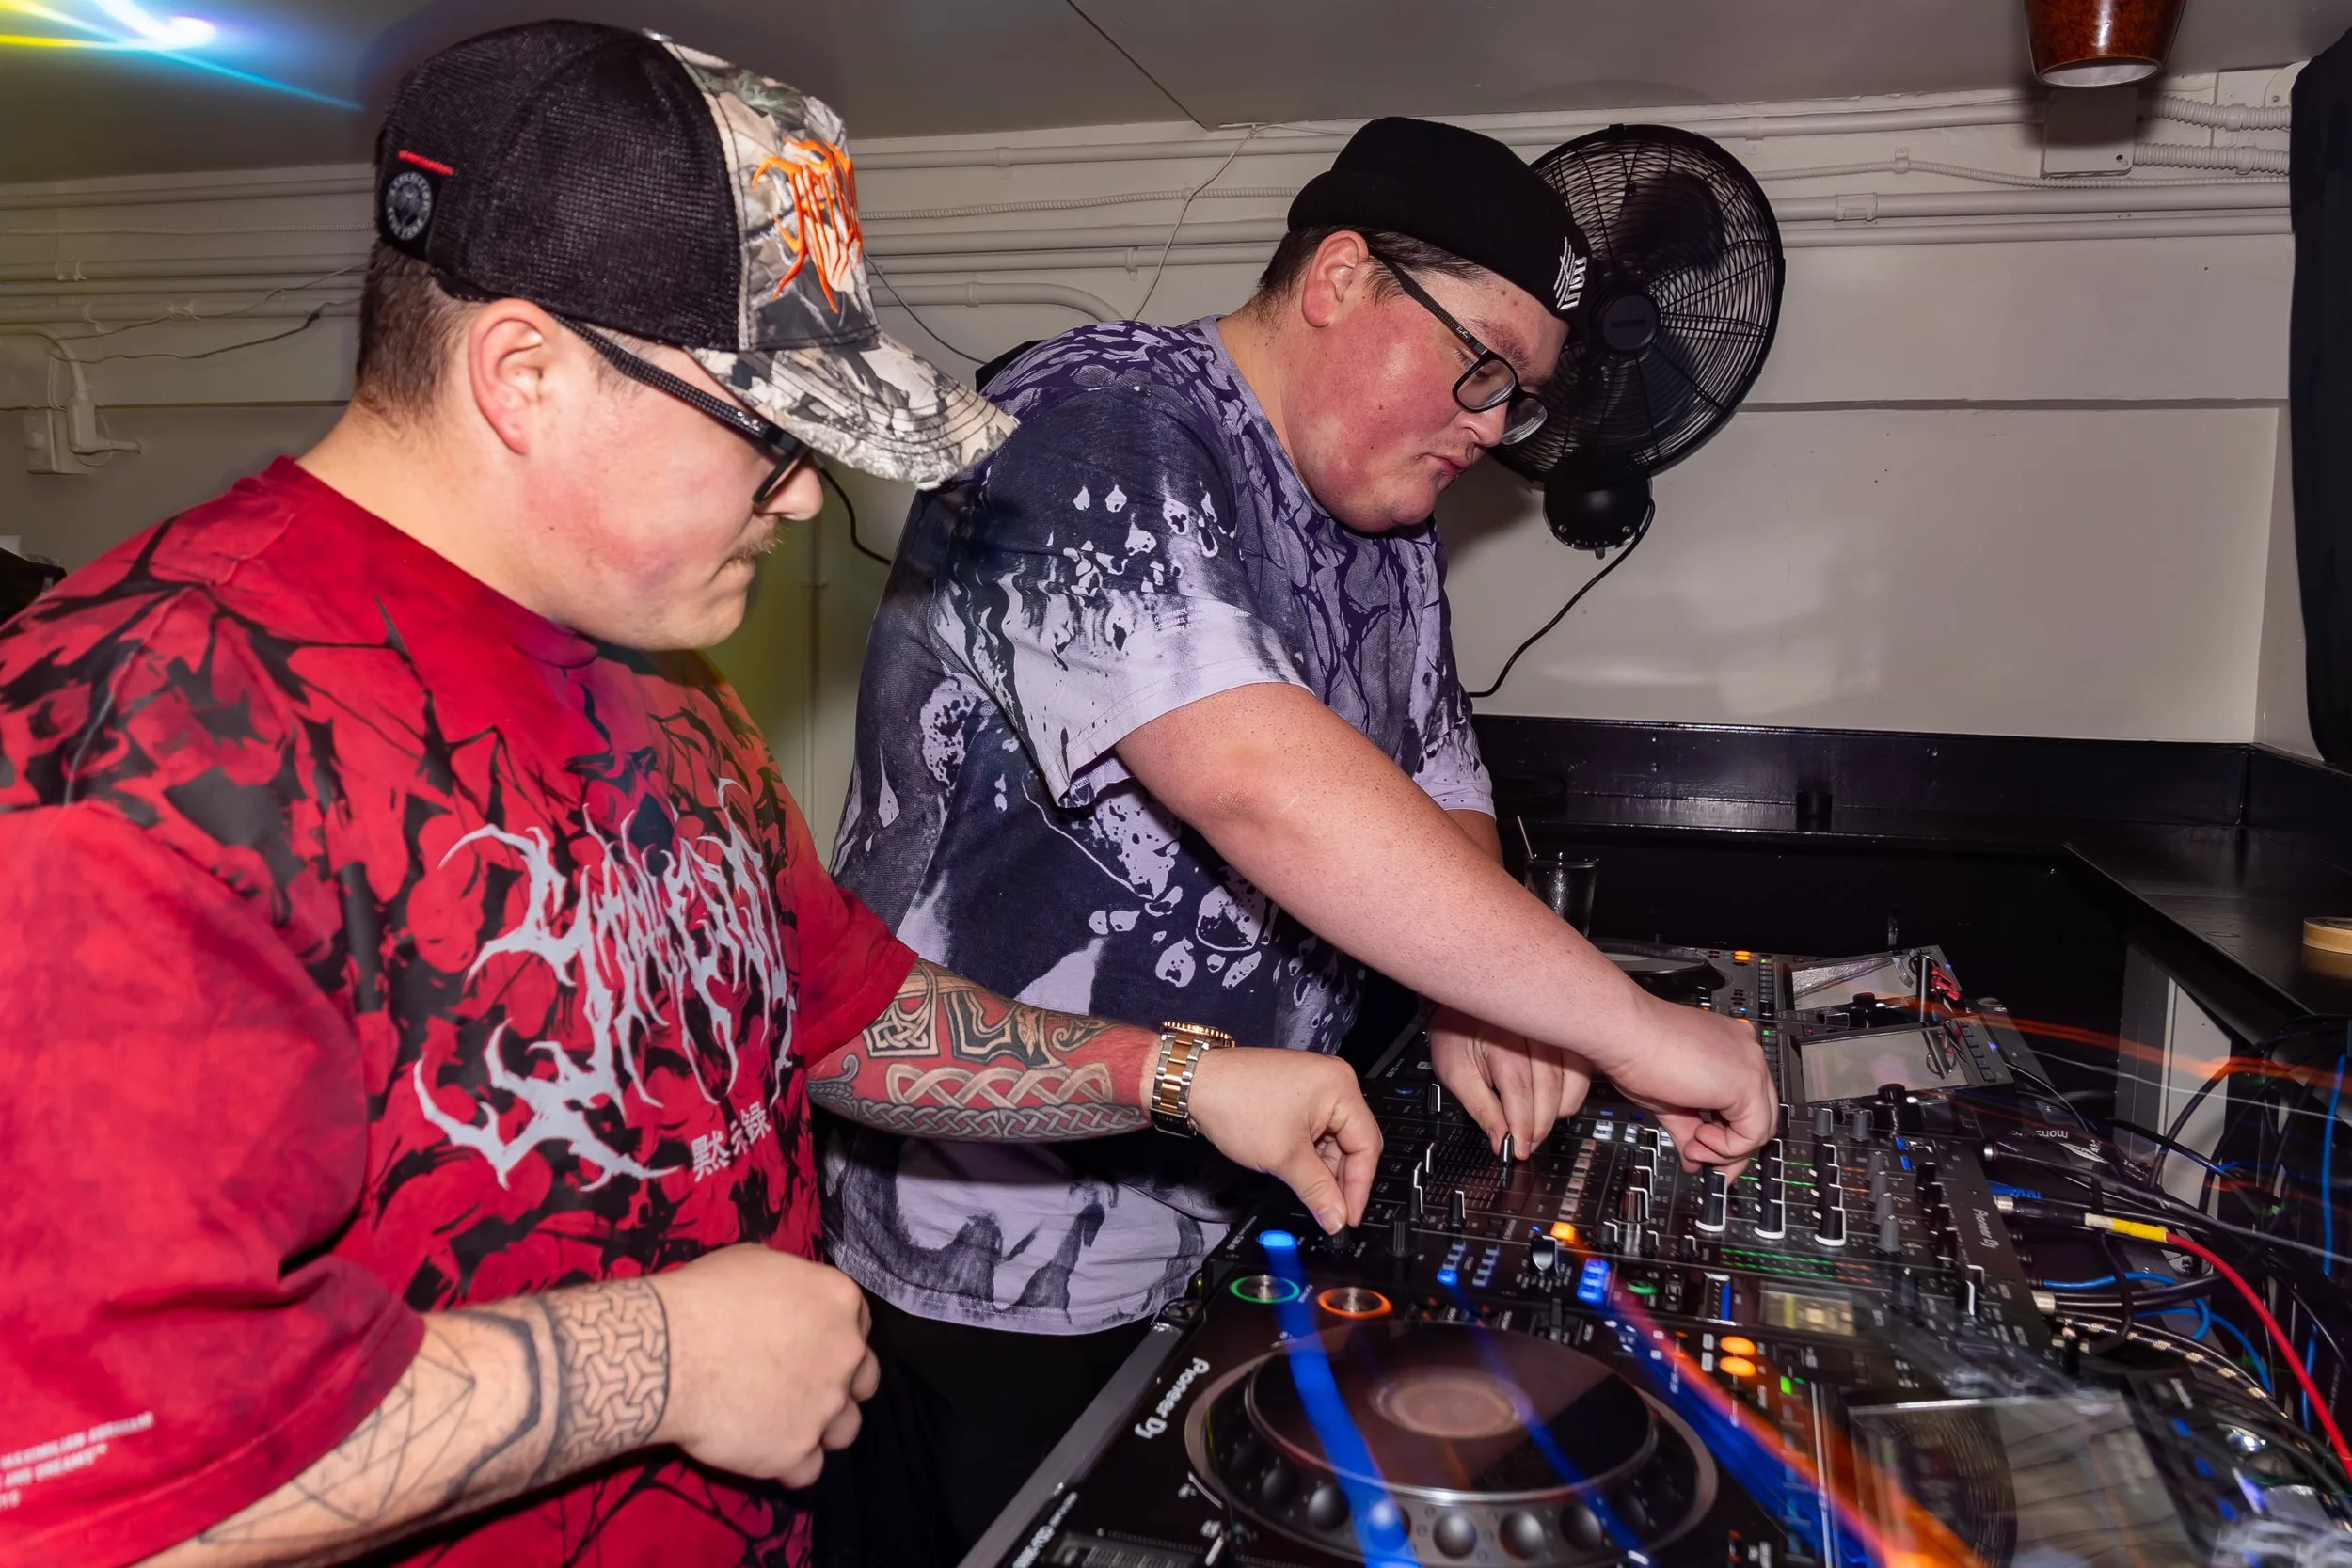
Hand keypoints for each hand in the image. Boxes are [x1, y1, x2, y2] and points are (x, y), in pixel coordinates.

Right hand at [651, 1244, 879, 1487]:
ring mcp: (825, 1406)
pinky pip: (807, 1470)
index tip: (806, 1345)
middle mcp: (846, 1354)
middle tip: (799, 1386)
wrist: (669, 1354)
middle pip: (864, 1380)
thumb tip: (783, 1295)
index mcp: (840, 1301)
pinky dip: (789, 1464)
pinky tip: (762, 1451)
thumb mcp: (754, 1263)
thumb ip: (788, 1285)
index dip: (832, 1337)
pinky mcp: (797, 1451)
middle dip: (840, 1384)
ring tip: (783, 1424)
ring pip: (846, 1429)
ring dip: (821, 1427)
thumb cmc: (704, 1297)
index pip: (859, 1326)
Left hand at [1187, 1047, 1381, 1233]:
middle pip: (1352, 1142)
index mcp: (1340, 1087)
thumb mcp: (1283, 1156)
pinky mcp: (1298, 1095)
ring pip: (1333, 1140)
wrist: (1195, 1084)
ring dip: (1323, 1169)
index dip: (1359, 1186)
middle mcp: (1334, 1082)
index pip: (1366, 1145)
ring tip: (1312, 1196)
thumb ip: (1317, 1191)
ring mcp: (1315, 1087)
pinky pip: (1317, 1131)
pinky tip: (1301, 1176)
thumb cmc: (1235, 1103)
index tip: (1350, 1216)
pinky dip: (1310, 1156)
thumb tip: (1337, 1218)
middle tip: (1333, 1213)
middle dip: (1340, 1179)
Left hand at [1429, 1004, 1592, 1155]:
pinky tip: (1554, 1105)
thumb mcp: (1455, 1071)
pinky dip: (1573, 1095)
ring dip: (1558, 1113)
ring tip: (1537, 1127)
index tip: (1519, 1150)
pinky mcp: (1567, 1035)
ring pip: (1572, 1081)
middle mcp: (1533, 1032)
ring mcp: (1554, 1032)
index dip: (1522, 1127)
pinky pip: (1582, 1071)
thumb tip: (1500, 1141)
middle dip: (1539, 1126)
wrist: (1471, 1000)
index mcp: (1500, 1040)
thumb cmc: (1459, 1033)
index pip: (1519, 1091)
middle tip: (1527, 1145)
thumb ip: (1480, 1108)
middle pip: (1549, 1088)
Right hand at [1601, 997, 1777, 1172]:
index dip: (1729, 1134)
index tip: (1707, 1152)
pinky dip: (1727, 1147)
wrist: (1625, 1034)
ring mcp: (1751, 1065)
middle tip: (1705, 1163)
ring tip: (1693, 1144)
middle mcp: (1747, 1052)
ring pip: (1762, 1127)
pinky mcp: (1747, 1083)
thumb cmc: (1637, 1051)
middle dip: (1732, 1149)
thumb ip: (1689, 1129)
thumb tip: (1694, 1159)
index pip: (1747, 1100)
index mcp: (1730, 1048)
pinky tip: (1700, 1136)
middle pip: (1761, 1115)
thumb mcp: (1671, 1101)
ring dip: (1726, 1149)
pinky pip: (1754, 1133)